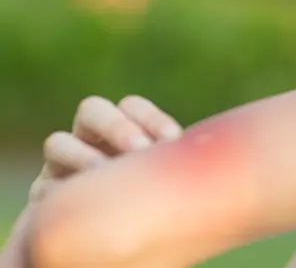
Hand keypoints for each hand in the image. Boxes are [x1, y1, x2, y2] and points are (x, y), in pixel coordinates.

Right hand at [28, 95, 182, 202]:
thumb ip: (174, 164)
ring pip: (58, 143)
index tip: (173, 139)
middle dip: (116, 126)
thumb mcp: (167, 184)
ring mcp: (60, 166)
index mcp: (123, 131)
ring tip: (108, 177)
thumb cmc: (155, 209)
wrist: (113, 247)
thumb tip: (193, 150)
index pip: (131, 106)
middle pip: (91, 110)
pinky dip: (62, 193)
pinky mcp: (43, 197)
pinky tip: (85, 207)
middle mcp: (89, 140)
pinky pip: (45, 188)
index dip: (150, 117)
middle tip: (140, 149)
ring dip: (83, 157)